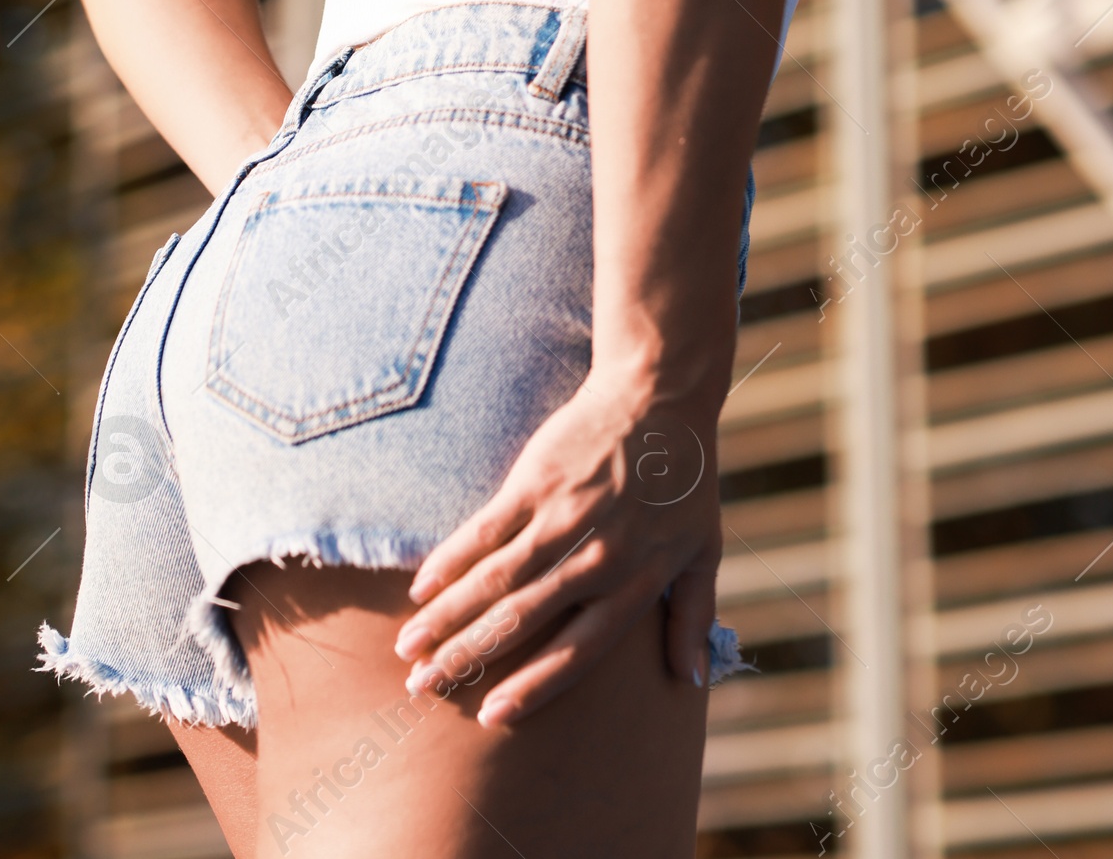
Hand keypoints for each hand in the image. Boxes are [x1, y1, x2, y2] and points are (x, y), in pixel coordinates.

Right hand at [391, 366, 720, 726]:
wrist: (661, 395)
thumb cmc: (686, 479)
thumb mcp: (704, 552)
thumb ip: (693, 617)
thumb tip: (691, 679)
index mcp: (634, 585)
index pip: (576, 654)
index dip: (532, 687)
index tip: (490, 716)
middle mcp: (594, 561)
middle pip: (519, 623)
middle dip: (466, 659)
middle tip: (423, 688)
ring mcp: (561, 519)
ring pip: (493, 583)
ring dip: (446, 617)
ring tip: (408, 647)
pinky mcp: (535, 481)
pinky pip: (484, 531)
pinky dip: (449, 561)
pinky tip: (421, 586)